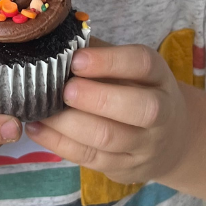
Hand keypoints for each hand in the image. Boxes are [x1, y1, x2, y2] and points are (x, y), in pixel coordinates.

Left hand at [27, 43, 192, 185]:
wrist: (169, 139)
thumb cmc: (133, 89)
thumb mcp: (125, 67)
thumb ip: (94, 52)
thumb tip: (50, 38)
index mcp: (157, 76)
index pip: (142, 64)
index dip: (109, 61)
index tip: (76, 60)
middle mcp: (160, 112)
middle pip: (139, 108)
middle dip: (97, 98)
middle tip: (64, 91)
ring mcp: (145, 145)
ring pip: (109, 138)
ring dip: (68, 124)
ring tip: (38, 109)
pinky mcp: (126, 168)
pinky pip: (91, 158)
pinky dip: (59, 143)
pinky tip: (36, 128)